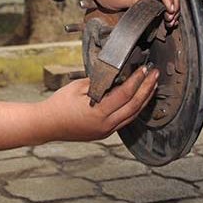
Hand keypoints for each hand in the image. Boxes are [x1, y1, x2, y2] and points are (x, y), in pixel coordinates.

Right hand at [38, 66, 159, 141]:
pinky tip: (138, 99)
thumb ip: (99, 82)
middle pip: (134, 106)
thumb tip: (117, 74)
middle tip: (155, 75)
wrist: (47, 124)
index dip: (137, 81)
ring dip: (144, 99)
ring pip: (133, 115)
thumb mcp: (78, 87)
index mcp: (99, 113)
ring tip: (152, 86)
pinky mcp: (104, 133)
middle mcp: (106, 125)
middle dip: (147, 89)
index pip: (125, 94)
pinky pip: (125, 121)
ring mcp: (106, 131)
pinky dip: (134, 108)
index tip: (144, 69)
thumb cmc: (59, 104)